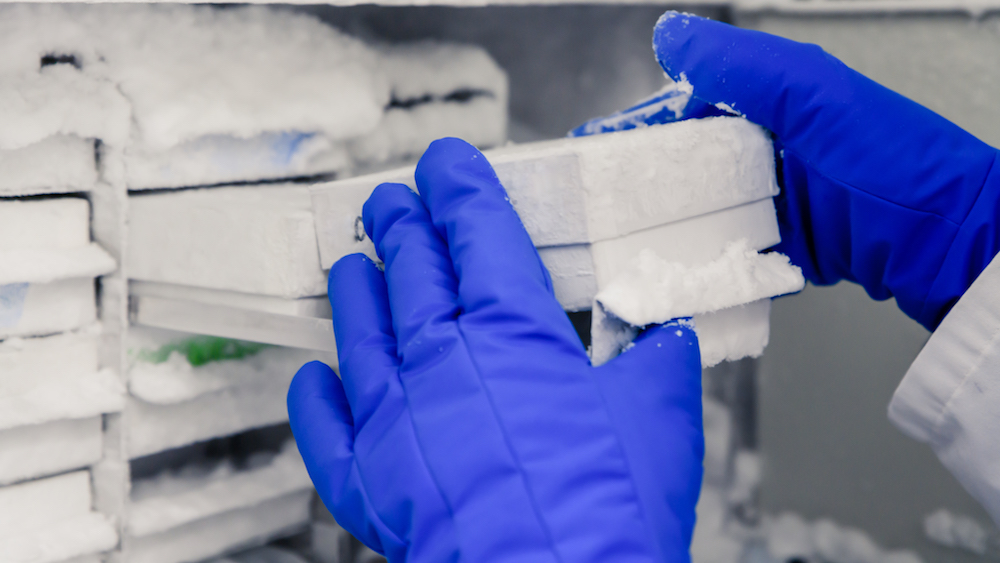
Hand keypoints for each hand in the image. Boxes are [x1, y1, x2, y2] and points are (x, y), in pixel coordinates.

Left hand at [288, 138, 703, 561]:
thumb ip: (658, 364)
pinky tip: (314, 376)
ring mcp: (397, 416)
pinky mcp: (369, 475)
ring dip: (357, 292)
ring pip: (363, 332)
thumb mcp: (661, 417)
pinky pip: (328, 426)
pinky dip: (318, 398)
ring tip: (351, 266)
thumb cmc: (607, 509)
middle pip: (414, 272)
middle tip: (389, 203)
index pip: (479, 234)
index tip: (445, 165)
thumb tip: (666, 340)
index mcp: (514, 332)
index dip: (461, 190)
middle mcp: (445, 358)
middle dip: (401, 228)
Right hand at [574, 12, 999, 330]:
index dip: (636, 127)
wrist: (946, 240)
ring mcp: (777, 201)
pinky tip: (675, 273)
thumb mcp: (810, 94)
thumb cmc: (890, 161)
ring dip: (666, 230)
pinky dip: (703, 262)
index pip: (685, 106)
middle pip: (686, 165)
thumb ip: (737, 62)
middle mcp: (769, 148)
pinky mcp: (786, 248)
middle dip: (640, 186)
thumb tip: (670, 33)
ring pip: (702, 212)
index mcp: (772, 100)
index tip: (592, 150)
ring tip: (622, 249)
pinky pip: (730, 252)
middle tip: (596, 212)